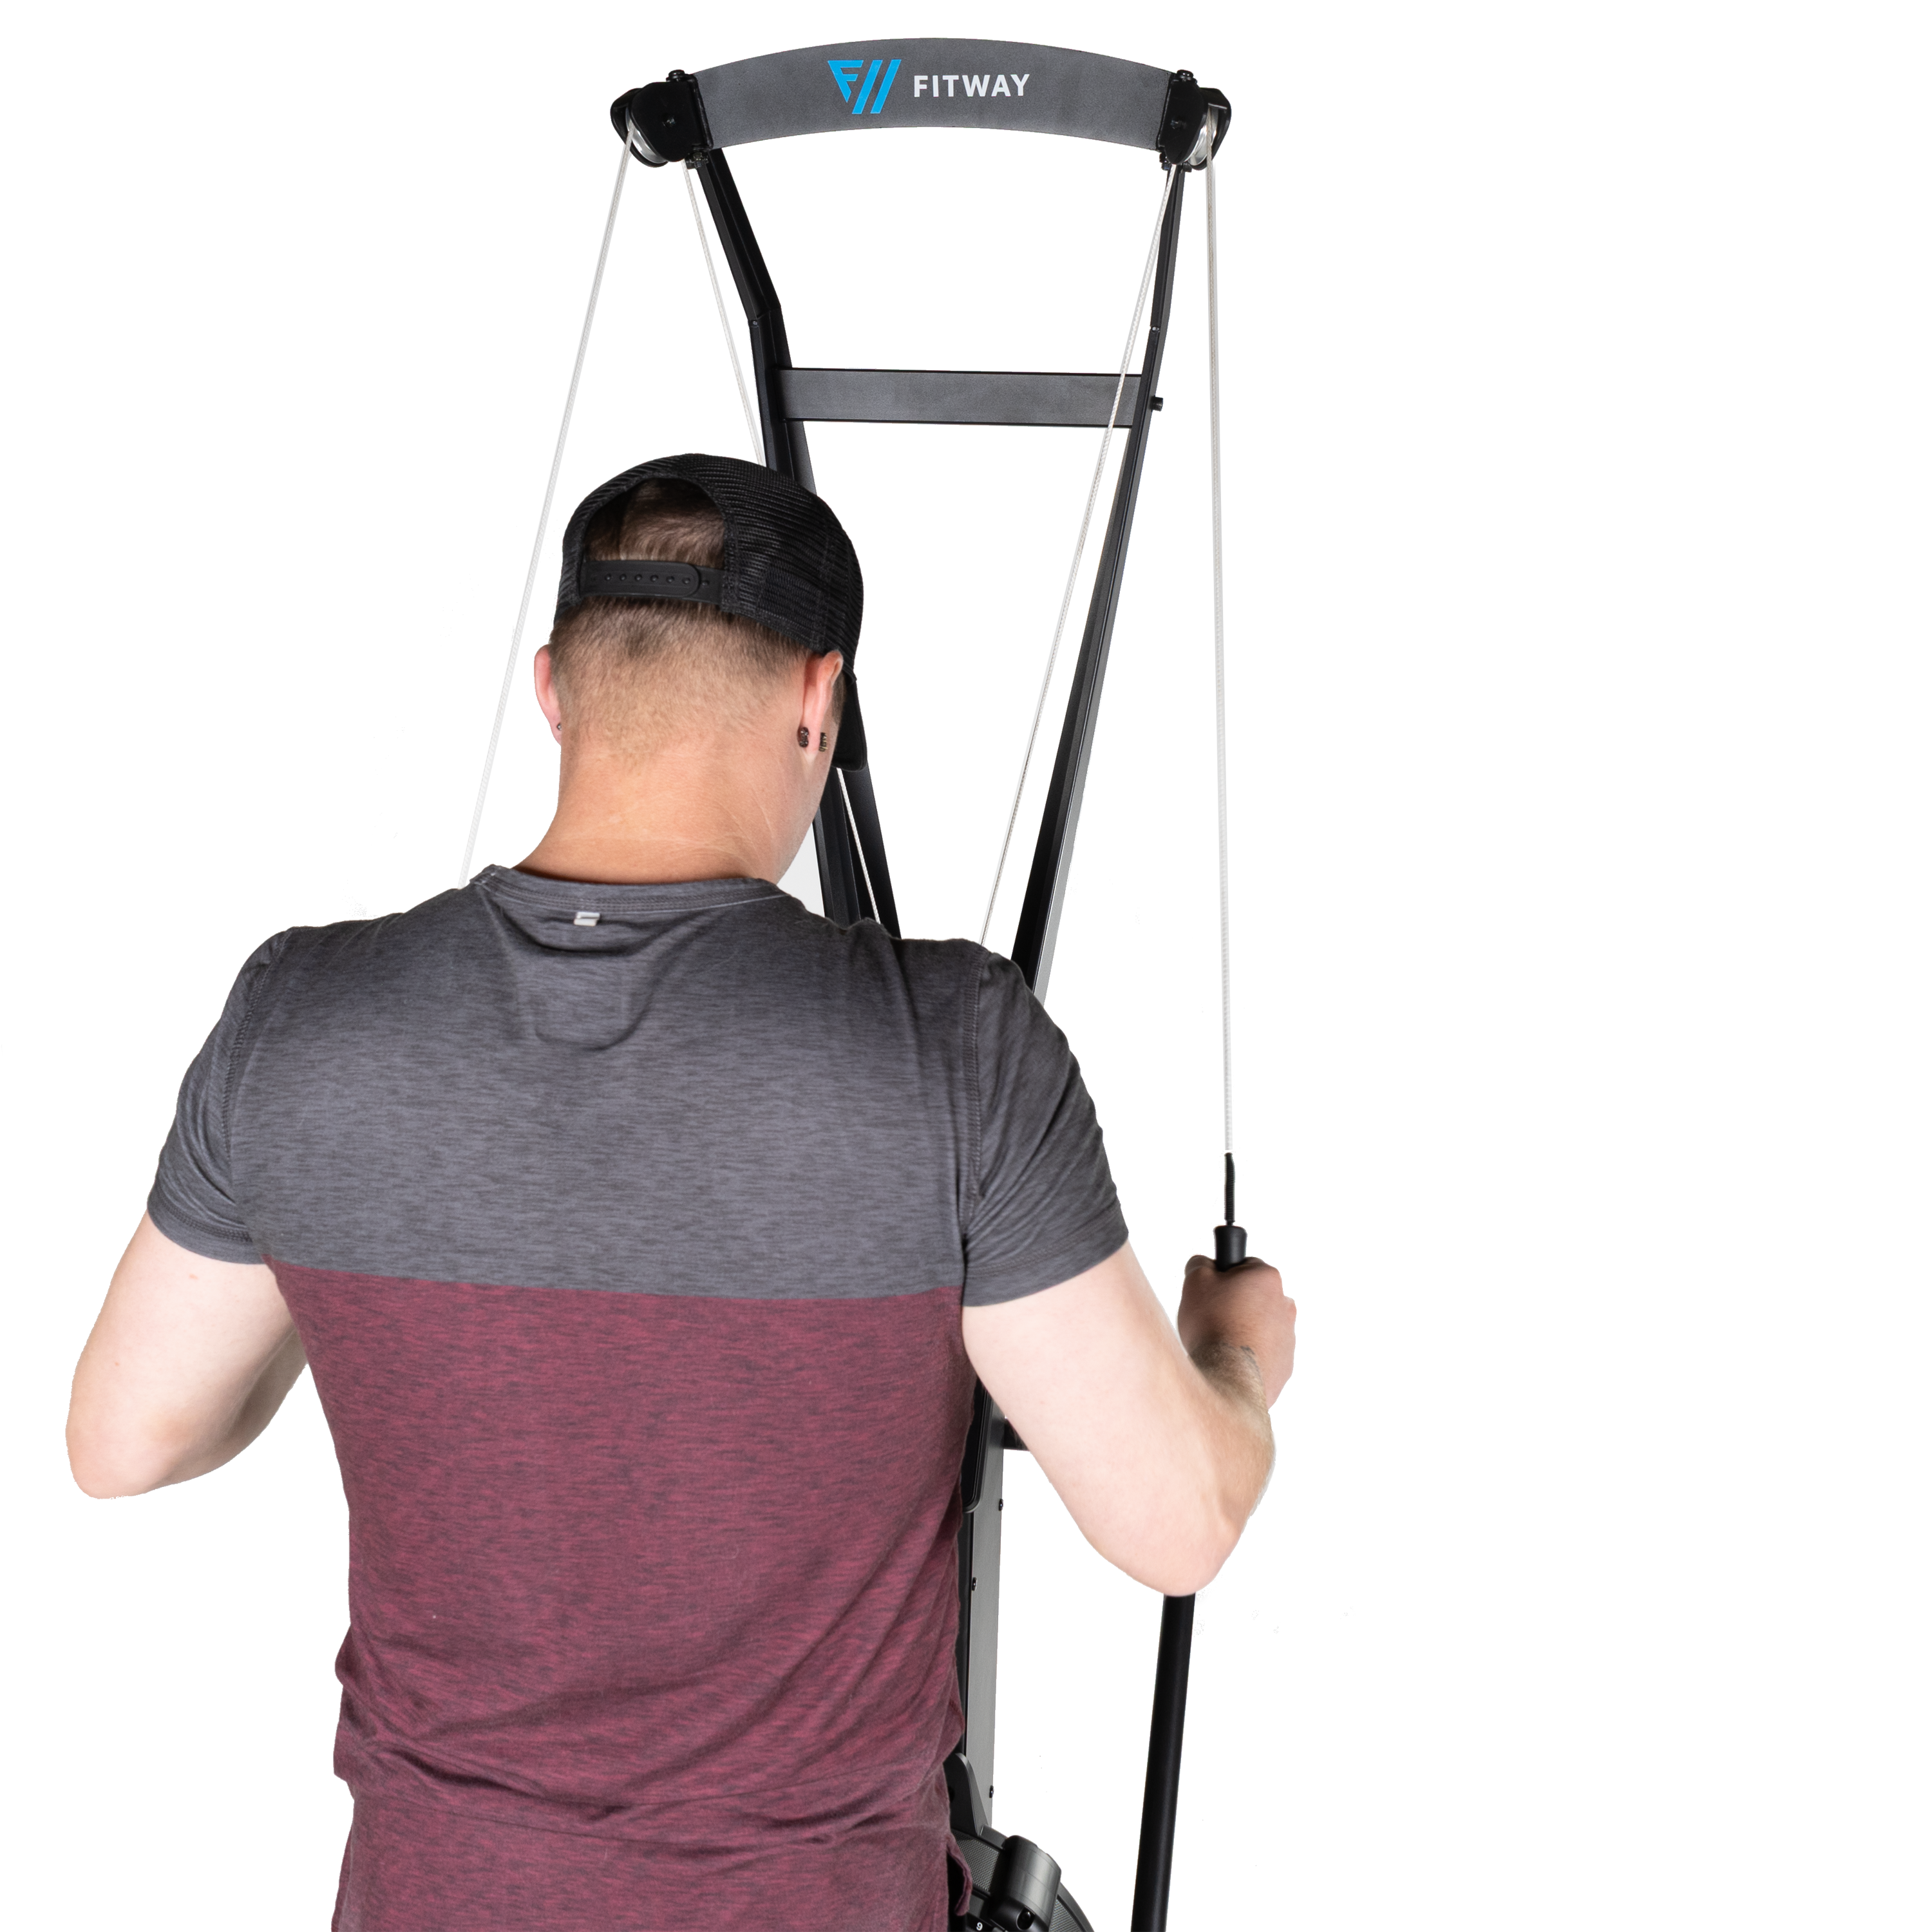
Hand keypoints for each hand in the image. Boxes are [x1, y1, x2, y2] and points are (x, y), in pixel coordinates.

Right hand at [1177, 1254, 1294, 1405]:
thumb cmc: (1214, 1327)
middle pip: (1254, 1297)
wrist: (1228, 1376)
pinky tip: (1230, 1360)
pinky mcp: (1285, 1365)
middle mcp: (1285, 1305)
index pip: (1244, 1267)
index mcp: (1267, 1278)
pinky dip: (1248, 1354)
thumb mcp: (1195, 1281)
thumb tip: (1203, 1264)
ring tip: (1219, 1342)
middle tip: (1211, 1317)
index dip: (1223, 1278)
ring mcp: (1288, 1337)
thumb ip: (1200, 1264)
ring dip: (1243, 1329)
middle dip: (1234, 1304)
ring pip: (1260, 1326)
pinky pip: (1264, 1353)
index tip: (1211, 1291)